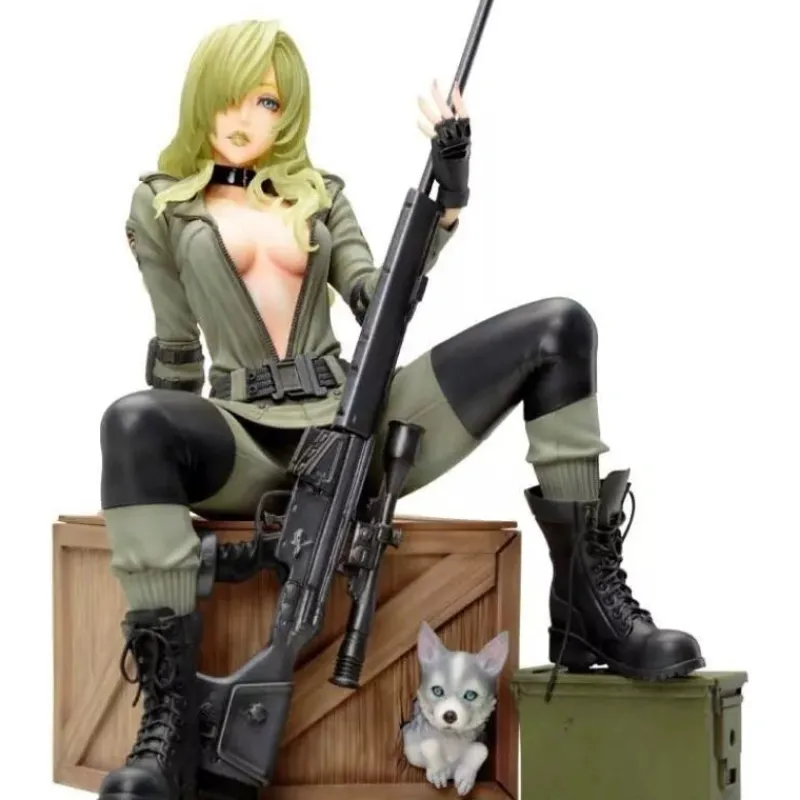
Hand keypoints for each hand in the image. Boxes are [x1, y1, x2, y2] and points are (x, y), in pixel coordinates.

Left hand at [418, 79, 470, 211]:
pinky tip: (417, 119)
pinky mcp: (438, 148)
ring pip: (436, 119)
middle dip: (439, 96)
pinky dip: (424, 126)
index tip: (454, 86)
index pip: (464, 113)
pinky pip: (430, 134)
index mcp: (465, 135)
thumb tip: (447, 122)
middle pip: (447, 111)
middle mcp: (457, 136)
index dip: (459, 100)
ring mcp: (448, 141)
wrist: (456, 185)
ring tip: (418, 97)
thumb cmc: (458, 167)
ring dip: (426, 107)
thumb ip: (455, 135)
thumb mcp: (462, 149)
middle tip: (433, 83)